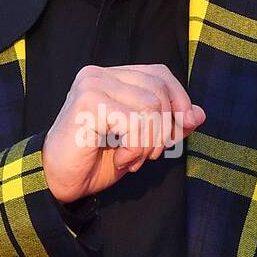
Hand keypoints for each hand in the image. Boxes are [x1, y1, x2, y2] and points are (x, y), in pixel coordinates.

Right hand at [41, 62, 205, 204]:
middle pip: (158, 91)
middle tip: (146, 155)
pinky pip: (135, 123)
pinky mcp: (87, 104)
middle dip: (163, 130)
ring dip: (148, 143)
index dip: (178, 100)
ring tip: (129, 159)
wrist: (57, 182)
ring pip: (151, 107)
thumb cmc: (95, 160)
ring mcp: (92, 86)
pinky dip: (135, 148)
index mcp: (112, 77)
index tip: (179, 130)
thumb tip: (199, 114)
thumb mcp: (142, 143)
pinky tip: (119, 159)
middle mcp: (99, 74)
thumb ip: (169, 126)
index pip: (160, 74)